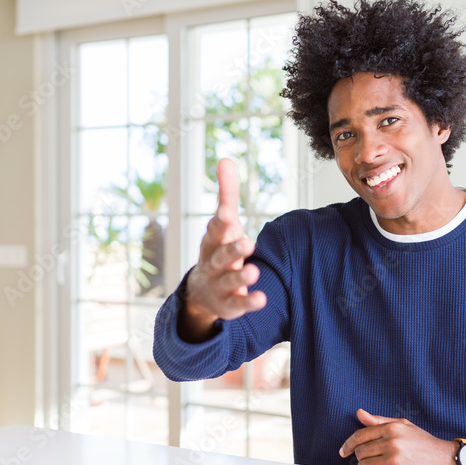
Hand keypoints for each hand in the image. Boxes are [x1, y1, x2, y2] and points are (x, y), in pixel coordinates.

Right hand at [179, 158, 266, 341]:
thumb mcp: (223, 223)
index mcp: (212, 241)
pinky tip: (262, 300)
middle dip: (232, 249)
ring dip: (241, 277)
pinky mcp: (230, 304)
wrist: (202, 292)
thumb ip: (226, 194)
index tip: (228, 213)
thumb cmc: (219, 248)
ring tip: (254, 272)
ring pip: (229, 281)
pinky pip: (239, 304)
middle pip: (221, 256)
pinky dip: (248, 302)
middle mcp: (213, 262)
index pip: (216, 229)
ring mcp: (220, 284)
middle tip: (248, 242)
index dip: (221, 222)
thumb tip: (225, 159)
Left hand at [338, 408, 461, 464]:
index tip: (343, 450)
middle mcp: (391, 443)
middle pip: (360, 452)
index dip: (348, 444)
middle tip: (370, 457)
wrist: (444, 460)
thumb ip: (379, 421)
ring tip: (378, 464)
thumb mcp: (403, 425)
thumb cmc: (423, 442)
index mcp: (391, 428)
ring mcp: (393, 460)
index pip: (360, 435)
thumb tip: (360, 413)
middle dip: (361, 456)